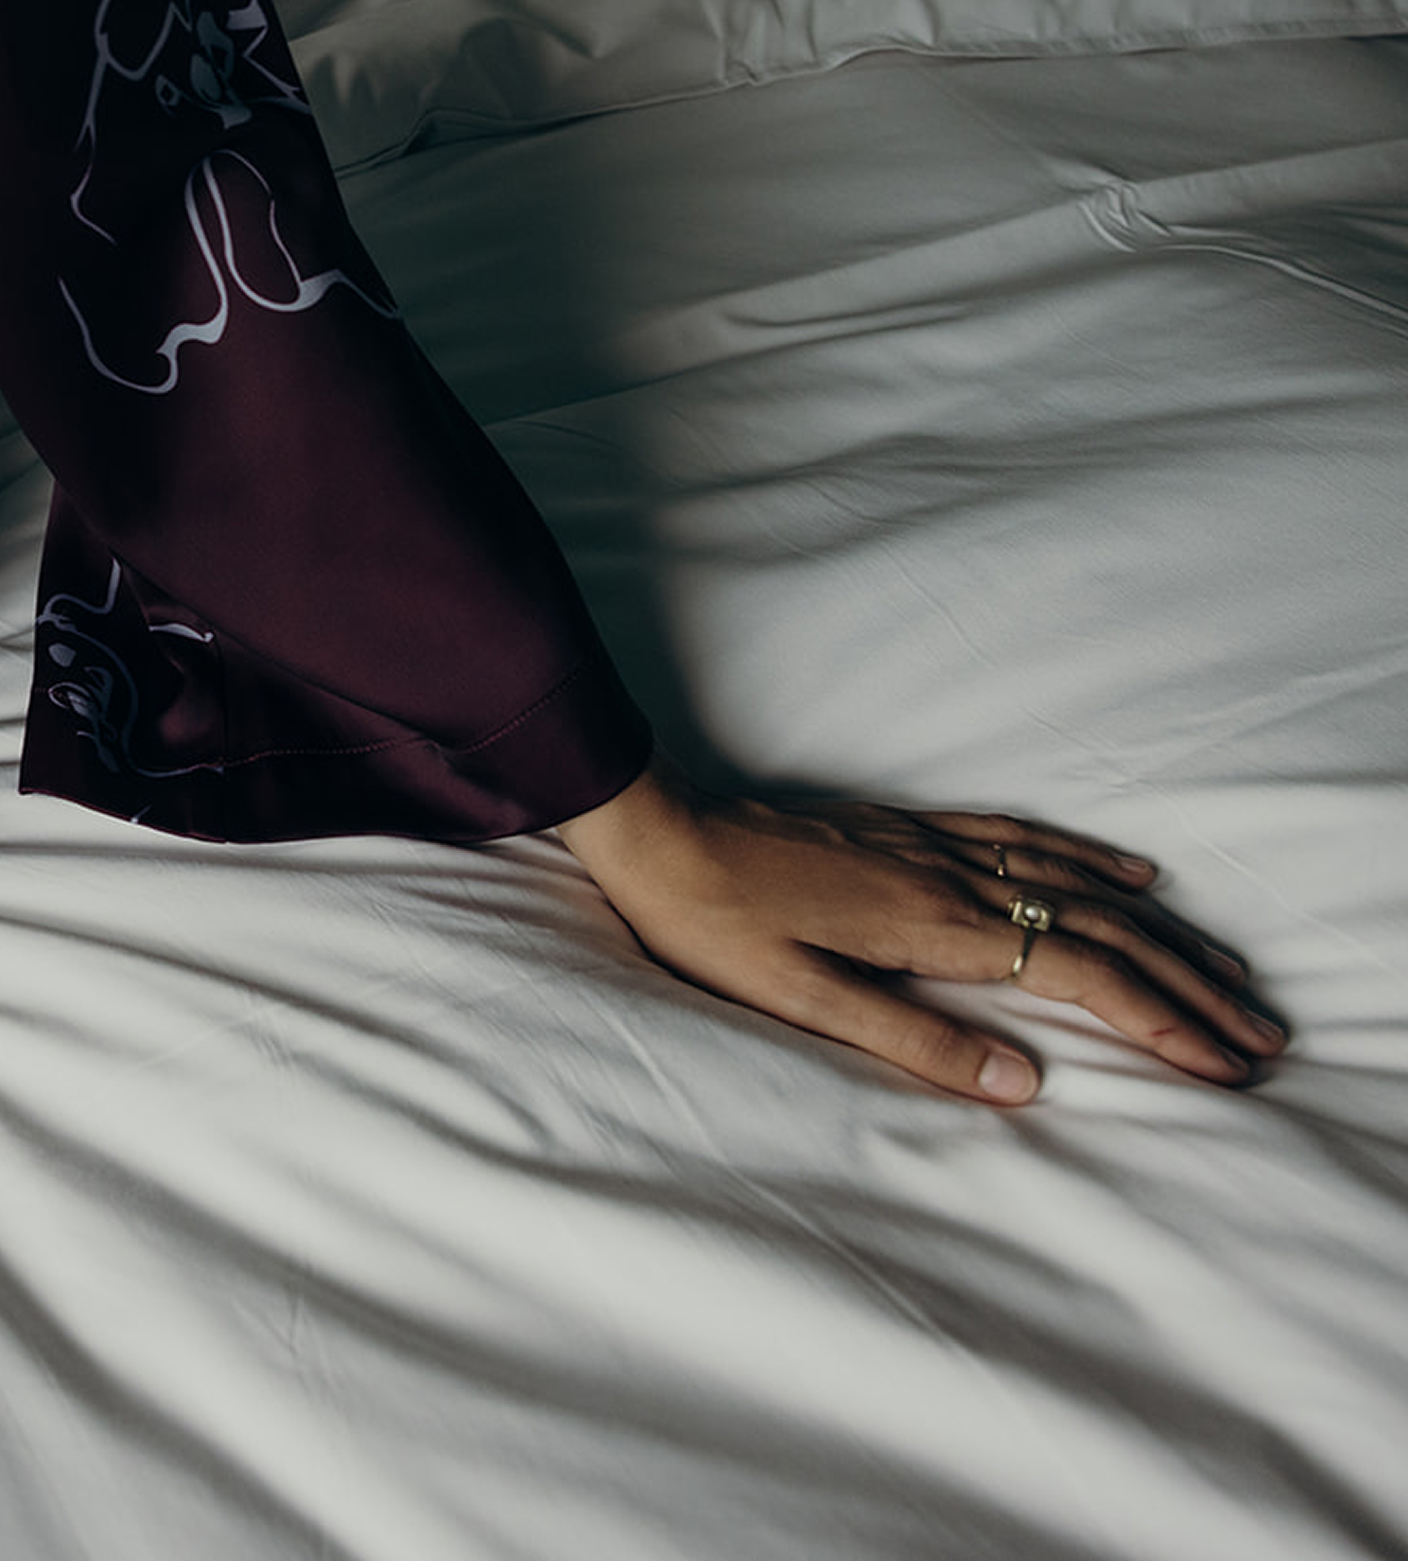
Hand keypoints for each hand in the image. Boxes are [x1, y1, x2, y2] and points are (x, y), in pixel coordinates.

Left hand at [554, 757, 1287, 1103]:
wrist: (656, 832)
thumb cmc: (712, 922)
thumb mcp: (798, 995)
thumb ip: (909, 1038)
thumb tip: (1019, 1085)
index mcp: (933, 927)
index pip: (1079, 978)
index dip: (1161, 1022)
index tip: (1224, 1065)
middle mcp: (951, 879)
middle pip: (1100, 935)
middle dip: (1188, 987)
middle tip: (1259, 1037)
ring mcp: (934, 848)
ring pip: (1078, 889)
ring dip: (1160, 934)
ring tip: (1225, 973)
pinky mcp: (908, 830)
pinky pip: (1024, 840)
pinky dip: (1090, 861)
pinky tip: (1129, 878)